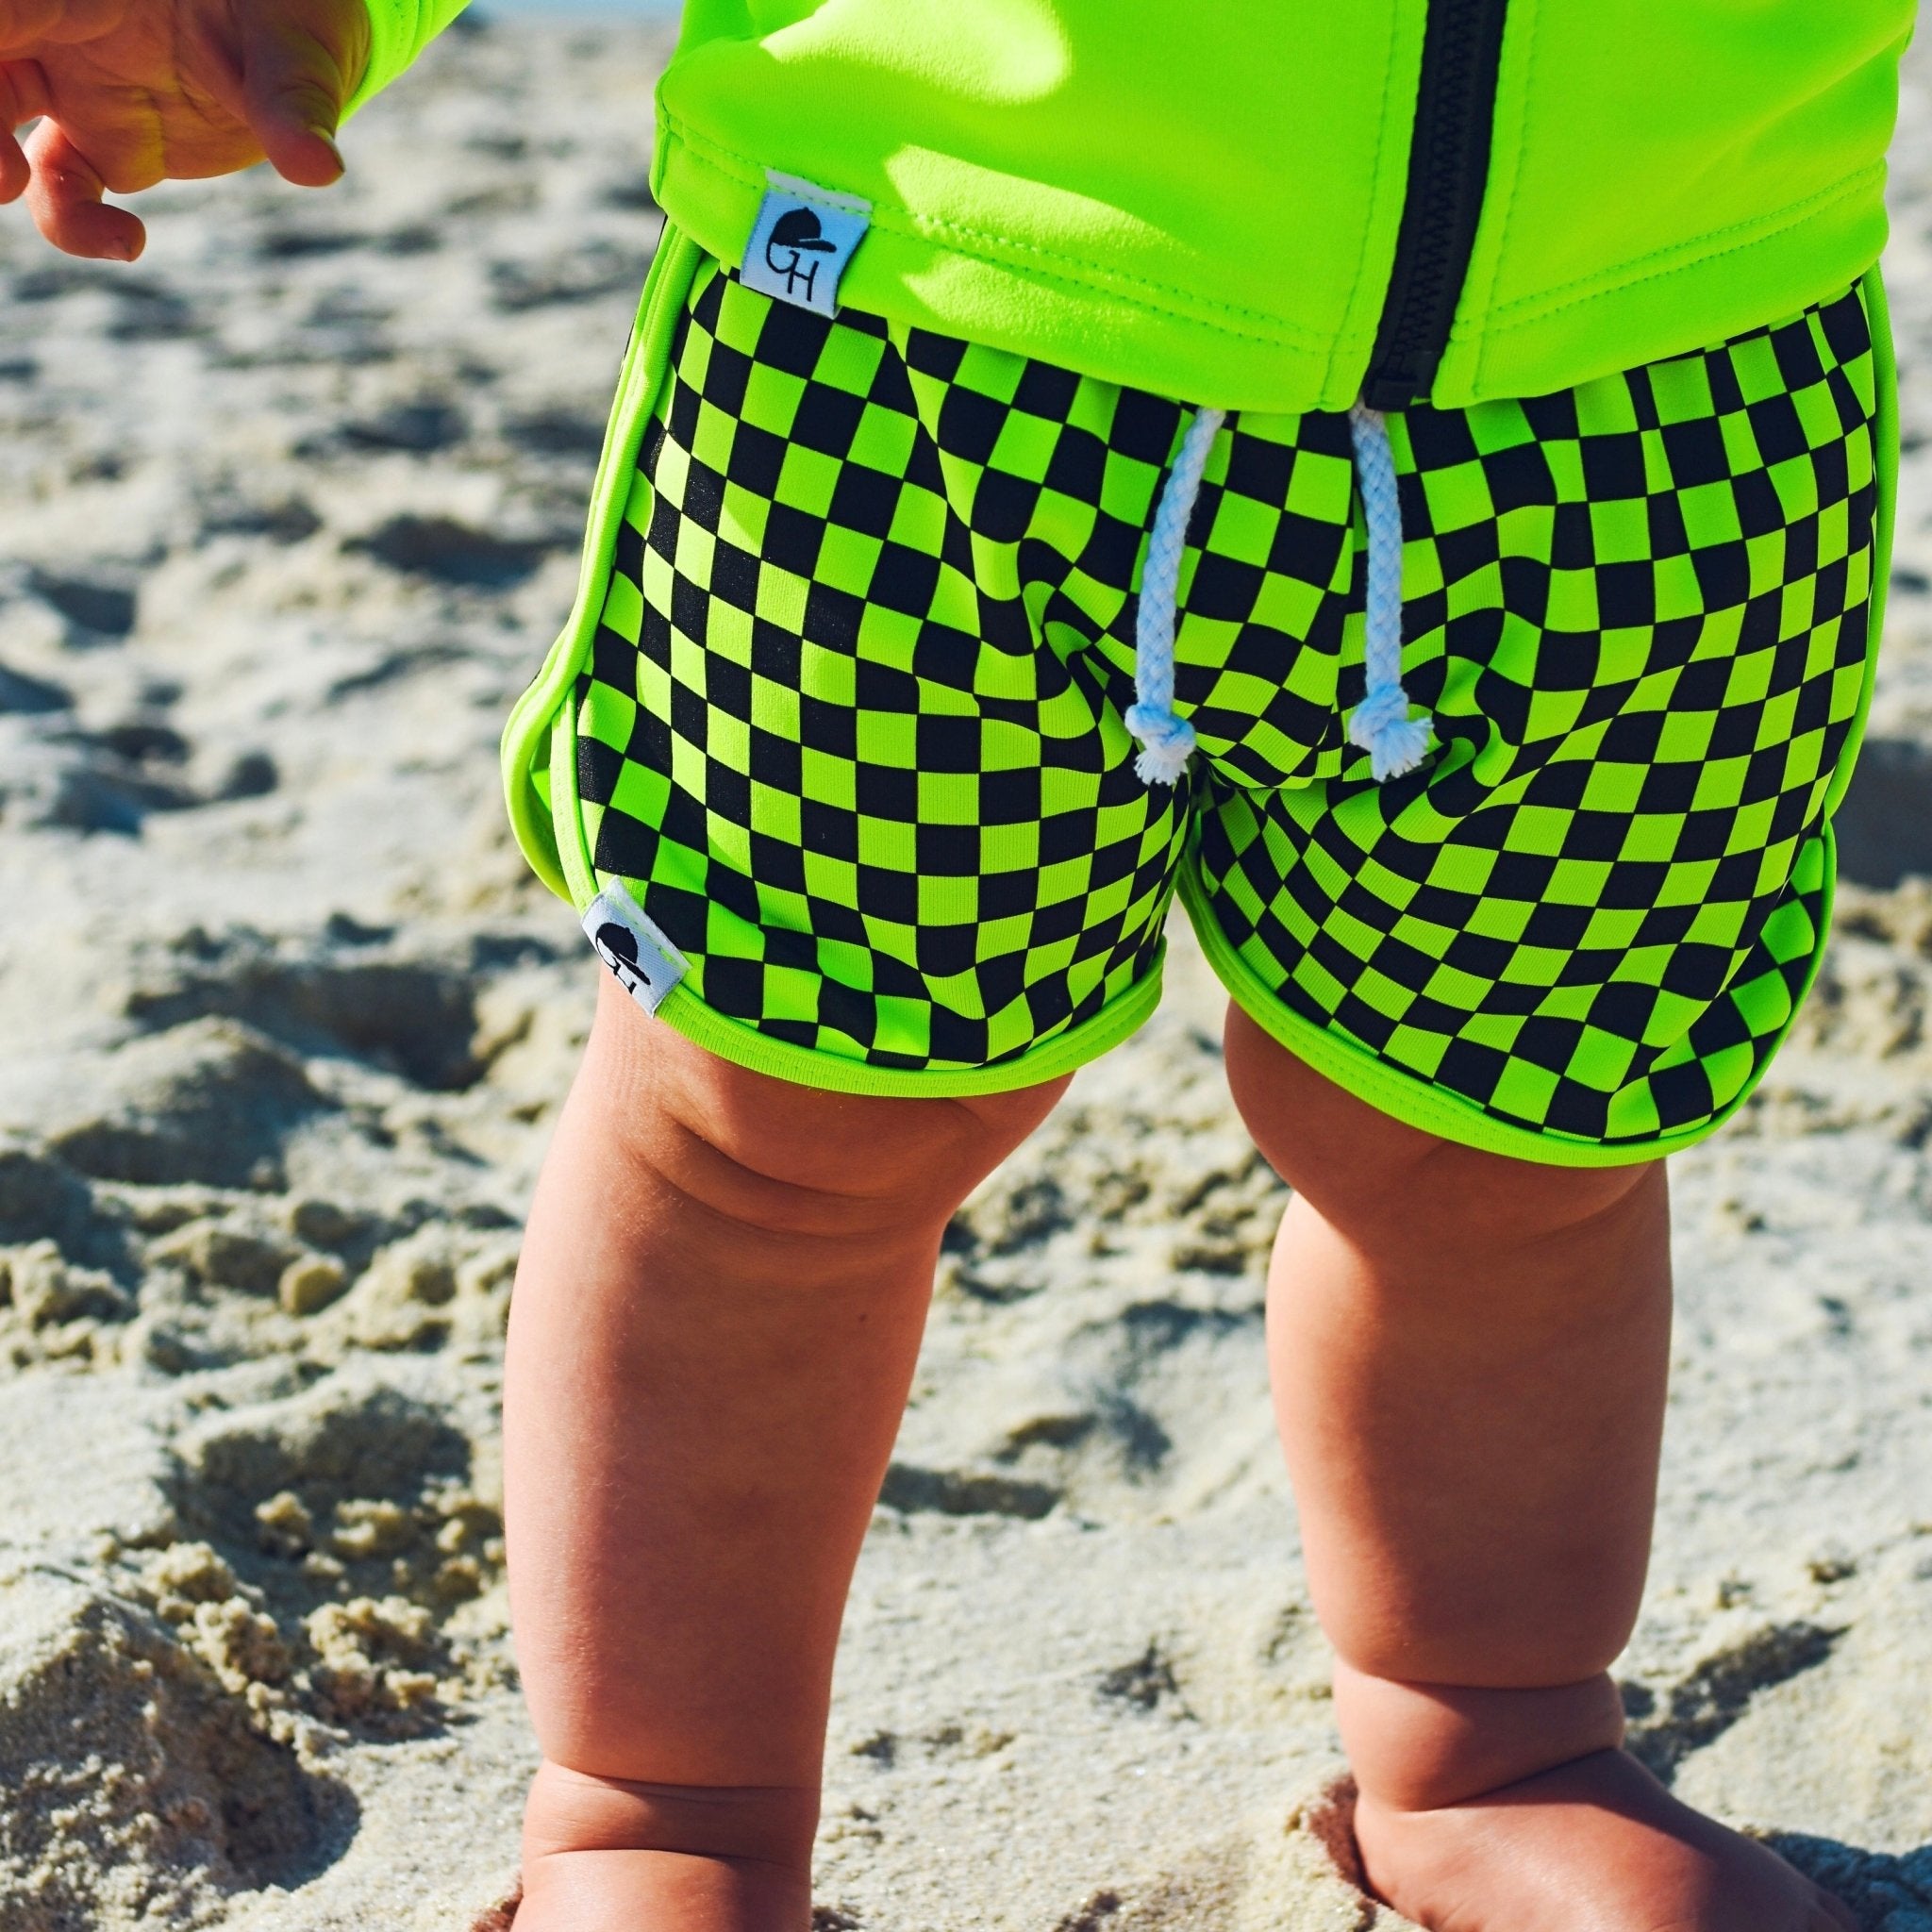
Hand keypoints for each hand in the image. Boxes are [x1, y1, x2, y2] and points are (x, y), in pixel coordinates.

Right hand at [0, 0, 370, 259]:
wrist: (311, 39)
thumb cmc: (295, 11)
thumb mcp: (299, 44)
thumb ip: (293, 102)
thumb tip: (318, 169)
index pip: (12, 4)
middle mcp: (66, 28)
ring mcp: (78, 87)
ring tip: (16, 187)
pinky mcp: (106, 143)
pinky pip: (63, 190)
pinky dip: (75, 224)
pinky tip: (130, 243)